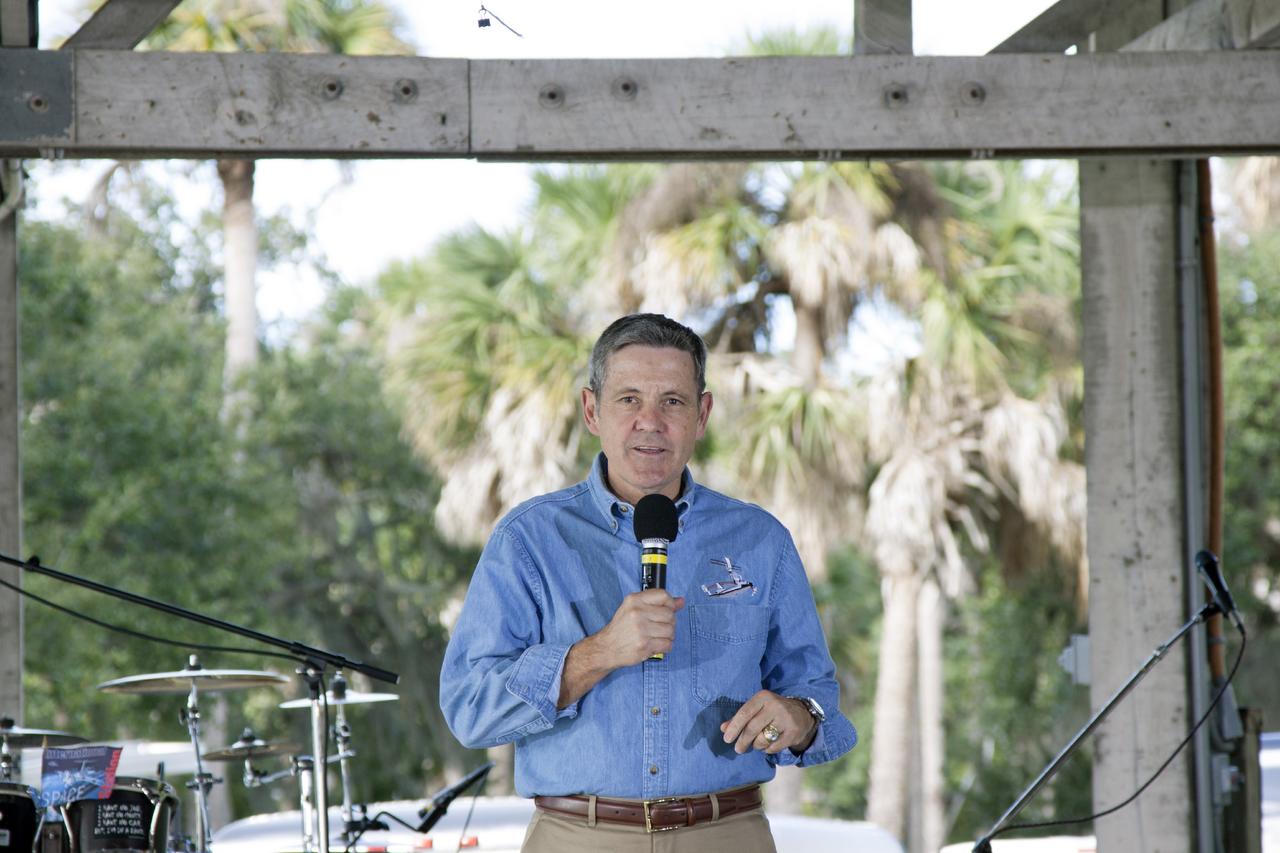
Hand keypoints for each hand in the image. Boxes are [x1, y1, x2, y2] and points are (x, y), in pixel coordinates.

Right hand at [557, 590, 685, 708]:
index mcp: (634, 600)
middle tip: (660, 627)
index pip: (663, 596)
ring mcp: (641, 630)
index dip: (671, 603)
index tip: (669, 609)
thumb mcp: (634, 608)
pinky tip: (657, 644)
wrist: (607, 648)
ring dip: (668, 635)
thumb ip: (657, 603)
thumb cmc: (622, 627)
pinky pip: (668, 644)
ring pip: (671, 630)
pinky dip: (666, 646)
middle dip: (669, 622)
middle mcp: (637, 613)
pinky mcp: (644, 646)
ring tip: (658, 636)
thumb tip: (681, 601)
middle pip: (669, 614)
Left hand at [720, 691, 816, 754]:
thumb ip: (740, 718)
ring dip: (756, 745)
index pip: (744, 713)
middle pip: (752, 728)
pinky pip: (773, 747)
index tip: (727, 739)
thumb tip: (723, 729)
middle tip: (738, 749)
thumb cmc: (772, 711)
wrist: (802, 714)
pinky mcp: (793, 733)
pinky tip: (768, 745)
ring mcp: (785, 720)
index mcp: (763, 697)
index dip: (734, 727)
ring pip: (762, 739)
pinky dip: (767, 749)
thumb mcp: (757, 709)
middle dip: (742, 741)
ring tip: (757, 743)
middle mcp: (775, 706)